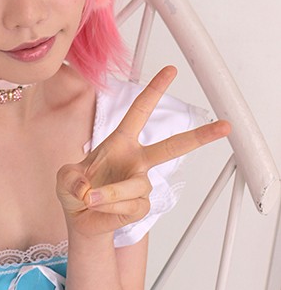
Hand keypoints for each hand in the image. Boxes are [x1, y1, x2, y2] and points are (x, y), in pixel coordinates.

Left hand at [56, 66, 230, 236]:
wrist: (80, 219)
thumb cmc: (76, 190)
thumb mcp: (64, 177)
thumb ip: (72, 177)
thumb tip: (90, 188)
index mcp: (121, 142)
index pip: (140, 111)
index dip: (155, 90)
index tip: (171, 70)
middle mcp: (136, 160)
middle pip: (173, 146)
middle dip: (200, 137)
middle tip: (226, 126)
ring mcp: (141, 183)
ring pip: (135, 185)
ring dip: (109, 192)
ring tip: (90, 198)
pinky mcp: (141, 206)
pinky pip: (130, 204)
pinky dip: (108, 206)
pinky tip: (100, 207)